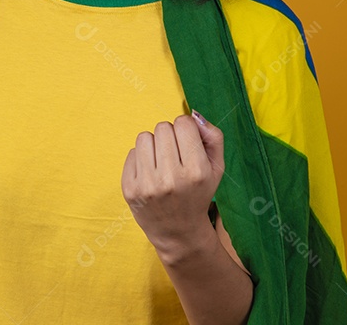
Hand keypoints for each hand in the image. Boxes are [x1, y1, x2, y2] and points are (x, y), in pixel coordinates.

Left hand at [121, 111, 224, 258]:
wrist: (178, 231)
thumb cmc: (198, 194)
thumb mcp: (217, 168)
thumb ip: (213, 137)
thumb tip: (193, 114)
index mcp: (196, 172)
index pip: (183, 123)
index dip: (186, 129)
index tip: (188, 143)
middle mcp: (171, 179)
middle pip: (163, 127)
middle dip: (170, 137)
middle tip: (174, 156)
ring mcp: (148, 185)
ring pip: (144, 136)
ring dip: (154, 145)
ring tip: (161, 163)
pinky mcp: (130, 189)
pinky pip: (132, 152)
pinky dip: (141, 158)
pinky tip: (150, 174)